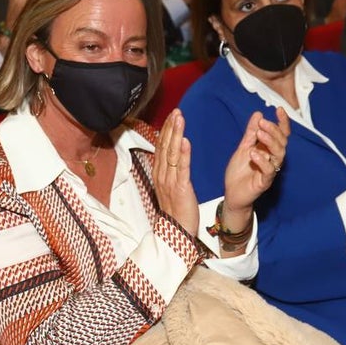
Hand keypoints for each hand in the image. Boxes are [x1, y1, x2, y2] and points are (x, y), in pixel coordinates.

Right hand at [153, 110, 198, 236]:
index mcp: (159, 174)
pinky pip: (182, 168)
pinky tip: (185, 141)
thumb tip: (171, 156)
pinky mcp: (180, 188)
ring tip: (179, 119)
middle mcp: (162, 175)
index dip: (166, 130)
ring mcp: (170, 181)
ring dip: (175, 134)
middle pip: (165, 146)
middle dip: (170, 127)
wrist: (176, 233)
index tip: (172, 116)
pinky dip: (183, 154)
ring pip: (171, 153)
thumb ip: (170, 171)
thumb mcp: (170, 187)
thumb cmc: (176, 211)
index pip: (161, 147)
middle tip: (176, 111)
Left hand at [223, 109, 289, 231]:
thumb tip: (258, 115)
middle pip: (282, 142)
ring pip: (279, 154)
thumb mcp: (243, 147)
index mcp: (269, 150)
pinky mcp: (264, 181)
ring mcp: (270, 170)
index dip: (282, 122)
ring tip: (259, 133)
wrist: (232, 193)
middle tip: (262, 123)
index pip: (281, 134)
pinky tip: (253, 153)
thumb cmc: (239, 172)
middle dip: (274, 130)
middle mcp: (272, 159)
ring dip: (270, 142)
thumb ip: (250, 133)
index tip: (279, 109)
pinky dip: (262, 160)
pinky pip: (269, 170)